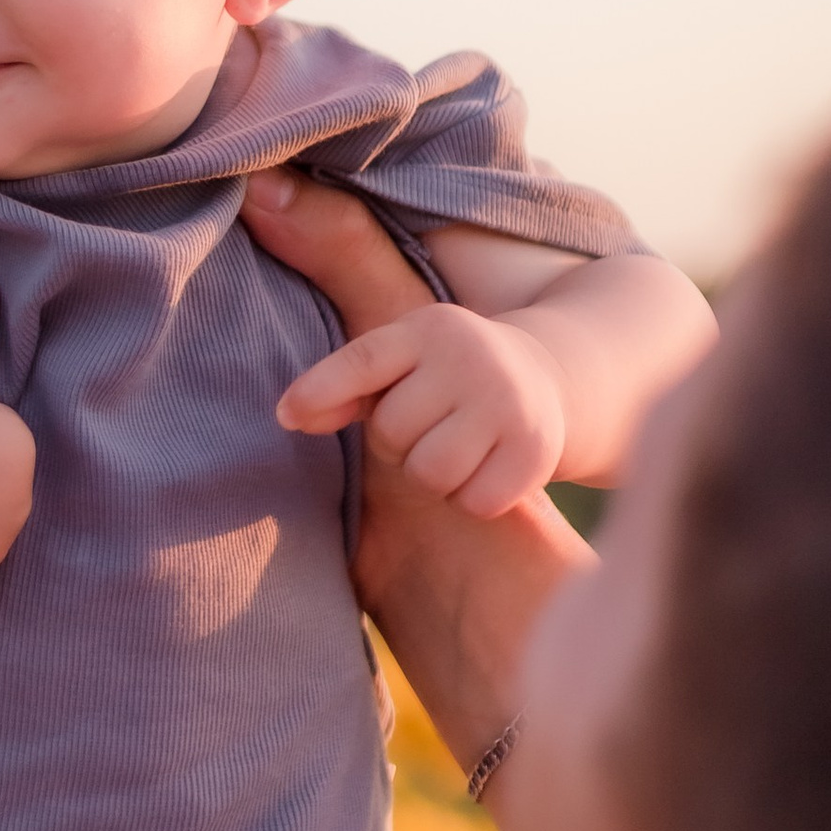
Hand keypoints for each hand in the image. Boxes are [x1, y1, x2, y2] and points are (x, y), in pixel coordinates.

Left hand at [278, 302, 567, 518]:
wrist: (546, 379)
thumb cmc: (448, 376)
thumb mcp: (404, 361)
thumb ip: (346, 384)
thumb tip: (288, 417)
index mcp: (429, 329)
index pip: (365, 359)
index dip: (320, 389)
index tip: (284, 416)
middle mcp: (472, 359)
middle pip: (392, 432)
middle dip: (396, 443)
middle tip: (424, 428)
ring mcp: (509, 403)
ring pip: (430, 472)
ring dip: (430, 476)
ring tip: (449, 450)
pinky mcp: (536, 451)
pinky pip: (473, 501)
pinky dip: (469, 498)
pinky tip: (482, 469)